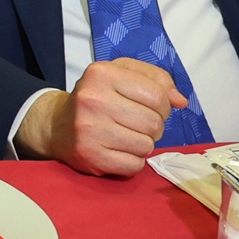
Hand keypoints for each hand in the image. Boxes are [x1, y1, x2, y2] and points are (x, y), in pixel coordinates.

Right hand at [15, 58, 187, 174]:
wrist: (58, 125)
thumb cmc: (98, 97)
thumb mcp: (123, 75)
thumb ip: (156, 80)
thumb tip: (180, 101)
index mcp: (102, 74)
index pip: (158, 96)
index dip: (162, 106)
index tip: (147, 107)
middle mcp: (93, 99)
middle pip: (154, 123)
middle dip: (152, 127)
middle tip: (135, 124)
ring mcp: (90, 129)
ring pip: (146, 146)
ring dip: (142, 144)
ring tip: (125, 136)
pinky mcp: (91, 155)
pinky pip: (134, 165)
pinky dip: (132, 161)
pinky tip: (117, 150)